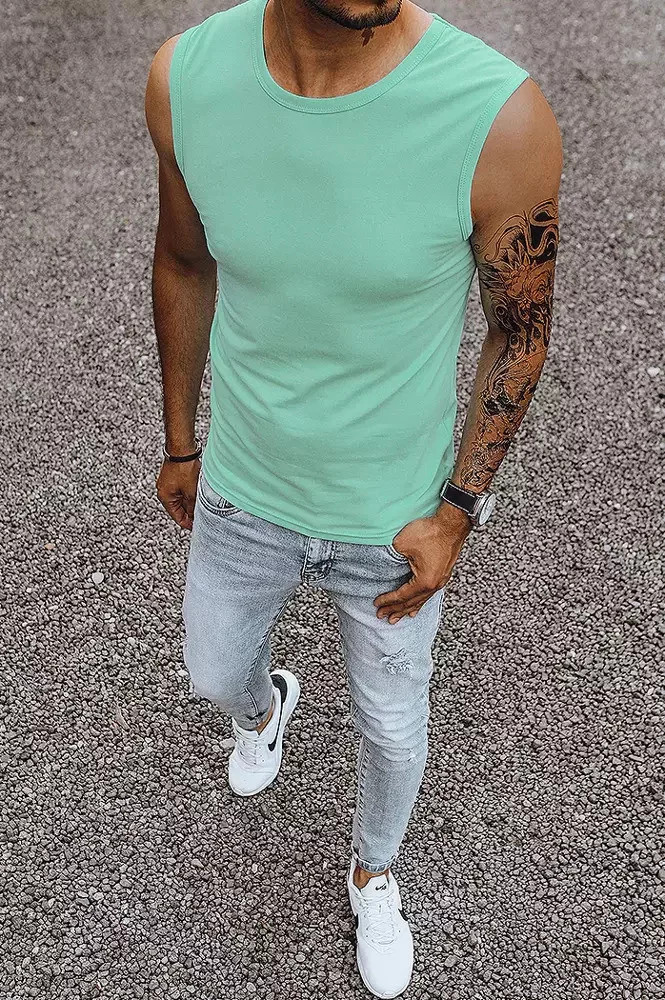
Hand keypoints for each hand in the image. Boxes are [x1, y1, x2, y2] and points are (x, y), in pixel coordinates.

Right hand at [156, 458, 200, 530]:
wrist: (182, 448)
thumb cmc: (184, 468)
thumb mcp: (191, 491)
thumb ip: (192, 506)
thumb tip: (194, 516)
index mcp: (165, 497)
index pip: (177, 517)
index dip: (188, 523)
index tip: (198, 527)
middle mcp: (164, 491)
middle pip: (179, 509)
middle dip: (190, 513)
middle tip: (203, 517)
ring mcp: (168, 484)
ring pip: (182, 499)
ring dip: (191, 503)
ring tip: (203, 505)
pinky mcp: (174, 477)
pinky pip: (182, 490)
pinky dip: (190, 494)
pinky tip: (199, 494)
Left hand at [374, 503, 471, 623]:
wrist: (452, 524)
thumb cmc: (430, 532)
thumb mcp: (402, 544)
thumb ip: (390, 558)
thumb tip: (384, 564)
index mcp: (424, 581)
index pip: (402, 596)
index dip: (388, 601)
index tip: (377, 604)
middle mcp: (434, 585)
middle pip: (411, 602)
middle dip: (396, 610)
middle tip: (382, 615)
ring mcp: (440, 581)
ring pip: (421, 600)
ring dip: (408, 609)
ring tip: (398, 617)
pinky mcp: (443, 574)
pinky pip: (429, 593)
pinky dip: (420, 601)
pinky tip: (416, 607)